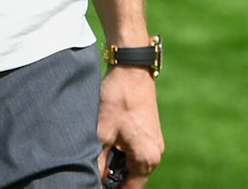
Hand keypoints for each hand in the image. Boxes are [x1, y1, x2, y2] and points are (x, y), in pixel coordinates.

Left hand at [98, 66, 162, 186]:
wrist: (131, 71)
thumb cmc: (118, 100)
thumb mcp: (102, 132)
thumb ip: (99, 161)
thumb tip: (93, 178)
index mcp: (146, 159)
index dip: (111, 188)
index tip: (95, 181)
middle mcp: (155, 154)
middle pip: (131, 177)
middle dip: (112, 174)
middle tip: (93, 161)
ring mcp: (154, 142)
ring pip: (131, 162)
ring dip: (114, 160)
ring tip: (98, 145)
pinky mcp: (149, 132)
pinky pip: (133, 150)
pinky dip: (119, 148)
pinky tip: (105, 136)